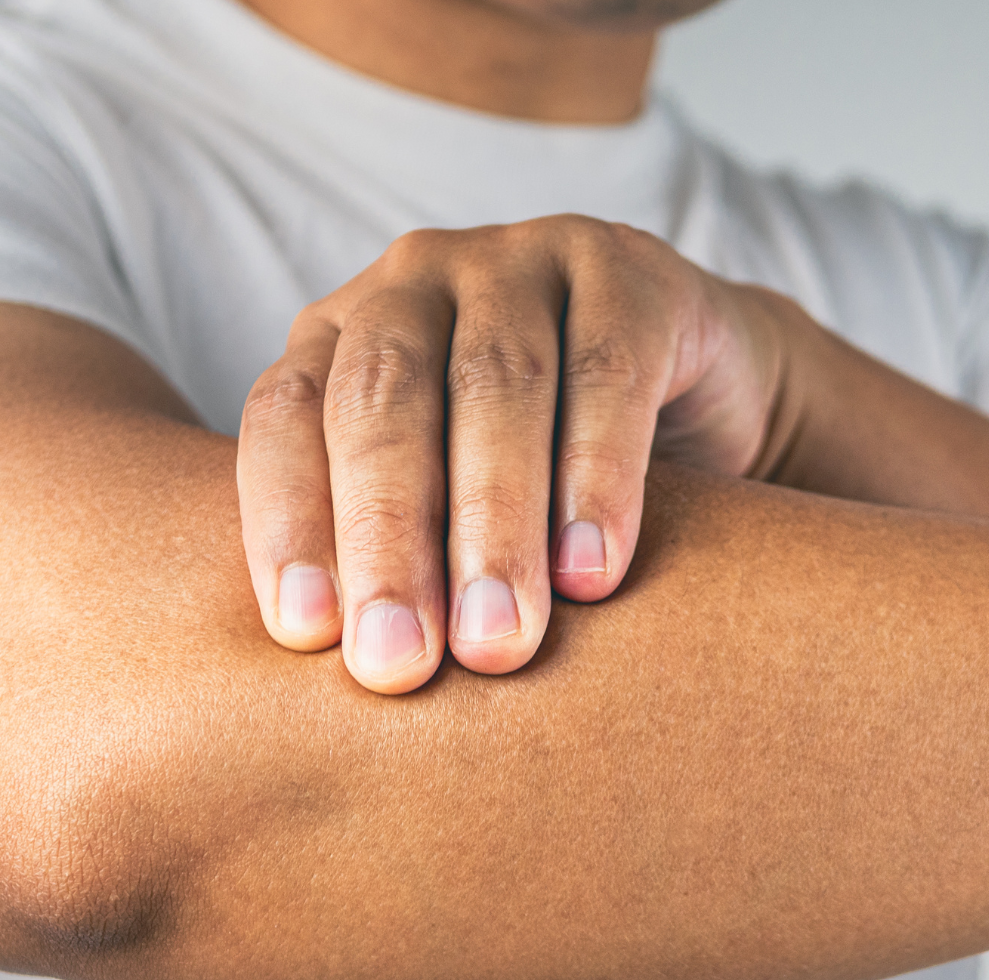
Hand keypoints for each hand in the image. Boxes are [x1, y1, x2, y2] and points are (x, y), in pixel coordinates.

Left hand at [237, 215, 796, 692]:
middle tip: (401, 664)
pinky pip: (610, 372)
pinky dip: (599, 478)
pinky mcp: (632, 272)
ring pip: (495, 385)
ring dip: (493, 523)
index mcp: (339, 336)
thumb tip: (333, 710)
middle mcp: (415, 282)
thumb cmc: (541, 479)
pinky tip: (594, 570)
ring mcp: (523, 260)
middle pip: (383, 399)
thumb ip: (388, 562)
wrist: (702, 399)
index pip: (285, 416)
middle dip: (389, 538)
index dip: (290, 520)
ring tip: (499, 642)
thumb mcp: (446, 510)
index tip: (309, 639)